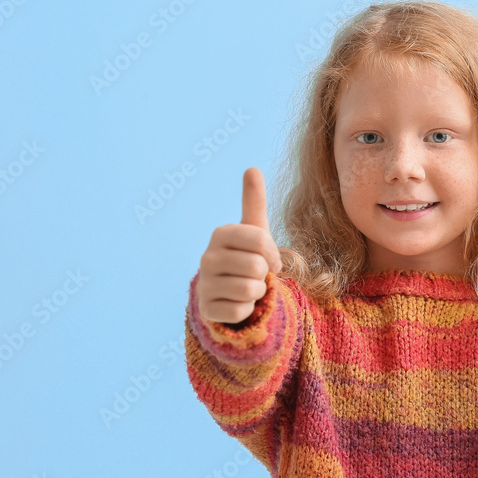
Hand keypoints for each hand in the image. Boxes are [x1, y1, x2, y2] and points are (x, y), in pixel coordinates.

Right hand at [196, 167, 282, 323]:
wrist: (229, 293)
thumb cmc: (246, 257)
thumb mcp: (254, 230)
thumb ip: (254, 201)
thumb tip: (252, 167)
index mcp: (220, 234)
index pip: (260, 240)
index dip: (273, 253)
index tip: (270, 258)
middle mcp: (207, 257)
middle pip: (257, 266)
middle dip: (264, 274)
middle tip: (256, 274)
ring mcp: (204, 284)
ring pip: (250, 289)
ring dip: (258, 292)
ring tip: (248, 287)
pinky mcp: (207, 309)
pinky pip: (241, 310)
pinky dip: (247, 309)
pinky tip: (238, 302)